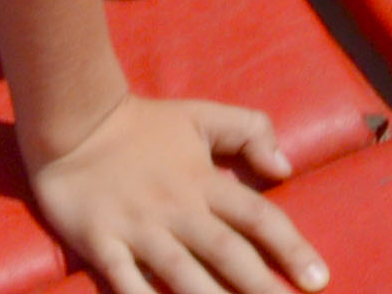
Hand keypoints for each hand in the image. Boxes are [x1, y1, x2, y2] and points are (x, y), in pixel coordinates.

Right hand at [28, 94, 328, 293]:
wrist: (74, 119)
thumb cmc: (142, 124)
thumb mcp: (201, 115)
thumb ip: (248, 130)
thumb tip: (285, 166)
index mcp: (203, 180)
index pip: (257, 216)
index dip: (289, 247)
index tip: (318, 278)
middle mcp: (177, 209)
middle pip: (227, 254)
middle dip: (261, 289)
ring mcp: (139, 228)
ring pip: (182, 275)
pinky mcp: (101, 243)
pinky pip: (125, 282)